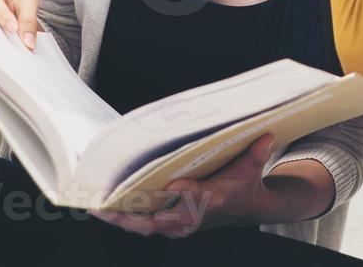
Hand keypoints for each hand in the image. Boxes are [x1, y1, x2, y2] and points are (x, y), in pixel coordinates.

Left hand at [92, 134, 276, 237]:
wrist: (245, 209)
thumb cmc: (244, 184)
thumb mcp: (251, 167)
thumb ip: (255, 152)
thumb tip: (266, 135)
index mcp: (213, 201)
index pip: (196, 199)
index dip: (185, 194)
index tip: (171, 185)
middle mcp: (192, 218)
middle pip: (159, 220)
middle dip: (131, 216)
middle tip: (106, 205)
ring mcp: (180, 225)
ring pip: (145, 227)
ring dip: (120, 220)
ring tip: (96, 208)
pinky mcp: (170, 227)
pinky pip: (143, 225)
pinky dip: (124, 219)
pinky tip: (105, 208)